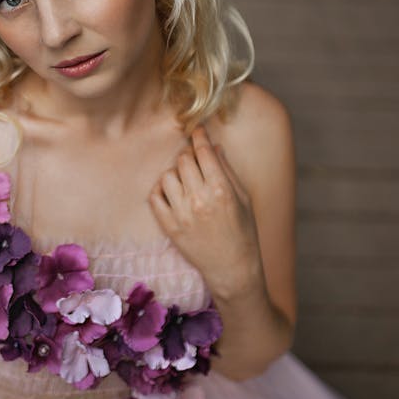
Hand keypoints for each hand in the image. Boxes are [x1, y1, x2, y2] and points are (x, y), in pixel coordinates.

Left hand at [148, 126, 264, 301]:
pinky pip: (155, 197)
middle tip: (194, 161)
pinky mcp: (169, 227)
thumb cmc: (243, 232)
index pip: (203, 152)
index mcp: (221, 190)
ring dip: (175, 173)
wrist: (232, 268)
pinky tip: (172, 193)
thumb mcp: (243, 199)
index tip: (197, 130)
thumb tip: (214, 147)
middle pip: (183, 160)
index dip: (199, 137)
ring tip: (185, 180)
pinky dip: (161, 190)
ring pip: (167, 176)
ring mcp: (182, 214)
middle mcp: (199, 199)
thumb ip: (227, 171)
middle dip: (188, 156)